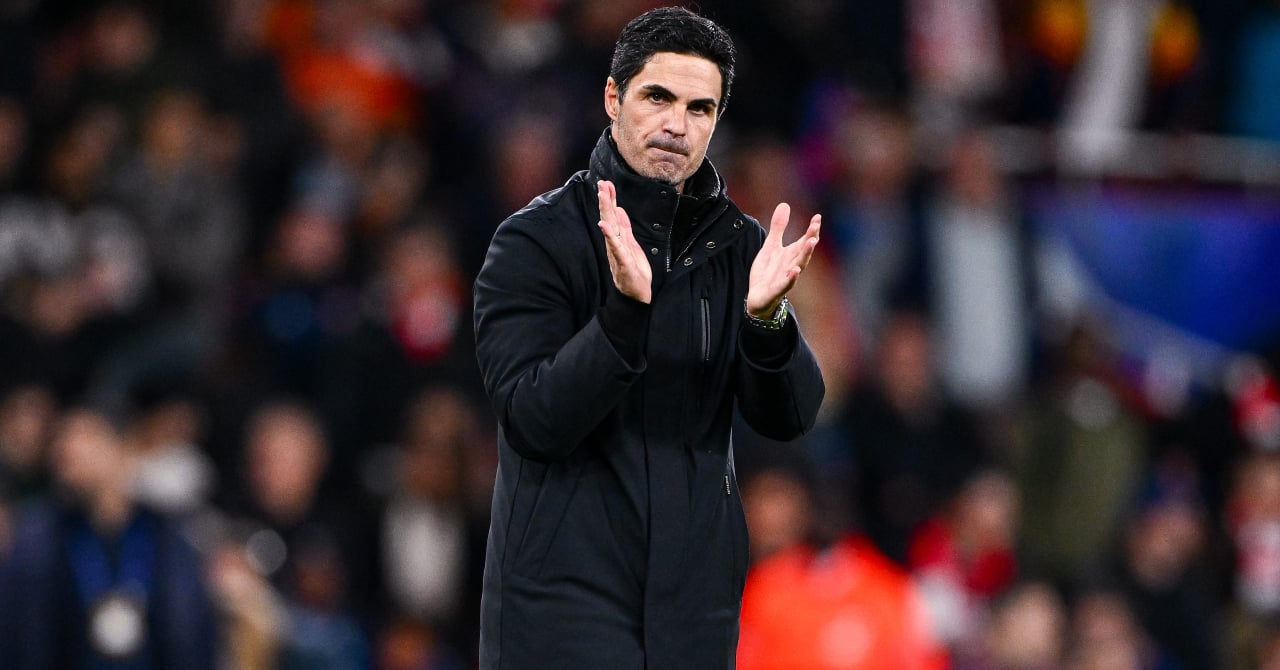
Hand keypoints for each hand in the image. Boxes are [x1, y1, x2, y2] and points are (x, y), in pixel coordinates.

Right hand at [598, 180, 652, 303]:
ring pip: (610, 228)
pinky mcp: (622, 261)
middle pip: (609, 218)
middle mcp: (615, 243)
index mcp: (619, 238)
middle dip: (606, 200)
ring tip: (602, 196)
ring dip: (606, 211)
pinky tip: (603, 225)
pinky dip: (609, 235)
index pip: (613, 215)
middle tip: (601, 183)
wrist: (637, 294)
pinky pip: (615, 247)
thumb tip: (620, 209)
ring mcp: (617, 251)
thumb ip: (625, 228)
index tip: (606, 183)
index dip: (610, 199)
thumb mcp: (632, 245)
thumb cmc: (634, 271)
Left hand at [746, 203, 819, 316]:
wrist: (757, 298)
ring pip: (799, 266)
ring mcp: (786, 278)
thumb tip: (785, 204)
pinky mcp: (776, 290)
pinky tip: (795, 270)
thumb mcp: (771, 246)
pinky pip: (786, 284)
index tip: (817, 217)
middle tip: (815, 228)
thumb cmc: (768, 272)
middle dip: (810, 240)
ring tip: (810, 243)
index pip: (804, 240)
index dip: (811, 229)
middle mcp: (792, 265)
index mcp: (791, 255)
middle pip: (803, 251)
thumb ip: (778, 228)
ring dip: (805, 255)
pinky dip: (791, 278)